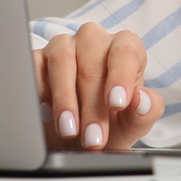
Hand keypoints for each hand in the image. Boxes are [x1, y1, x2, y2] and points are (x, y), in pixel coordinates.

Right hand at [33, 22, 163, 149]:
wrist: (79, 137)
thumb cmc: (111, 123)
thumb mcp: (133, 123)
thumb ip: (146, 111)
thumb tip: (143, 101)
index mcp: (125, 49)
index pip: (125, 53)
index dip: (121, 77)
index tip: (117, 103)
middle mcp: (94, 41)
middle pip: (92, 65)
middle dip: (92, 107)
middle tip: (93, 139)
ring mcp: (64, 46)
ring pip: (62, 61)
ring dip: (65, 99)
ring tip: (69, 130)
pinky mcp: (38, 58)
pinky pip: (35, 67)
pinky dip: (39, 91)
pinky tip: (45, 114)